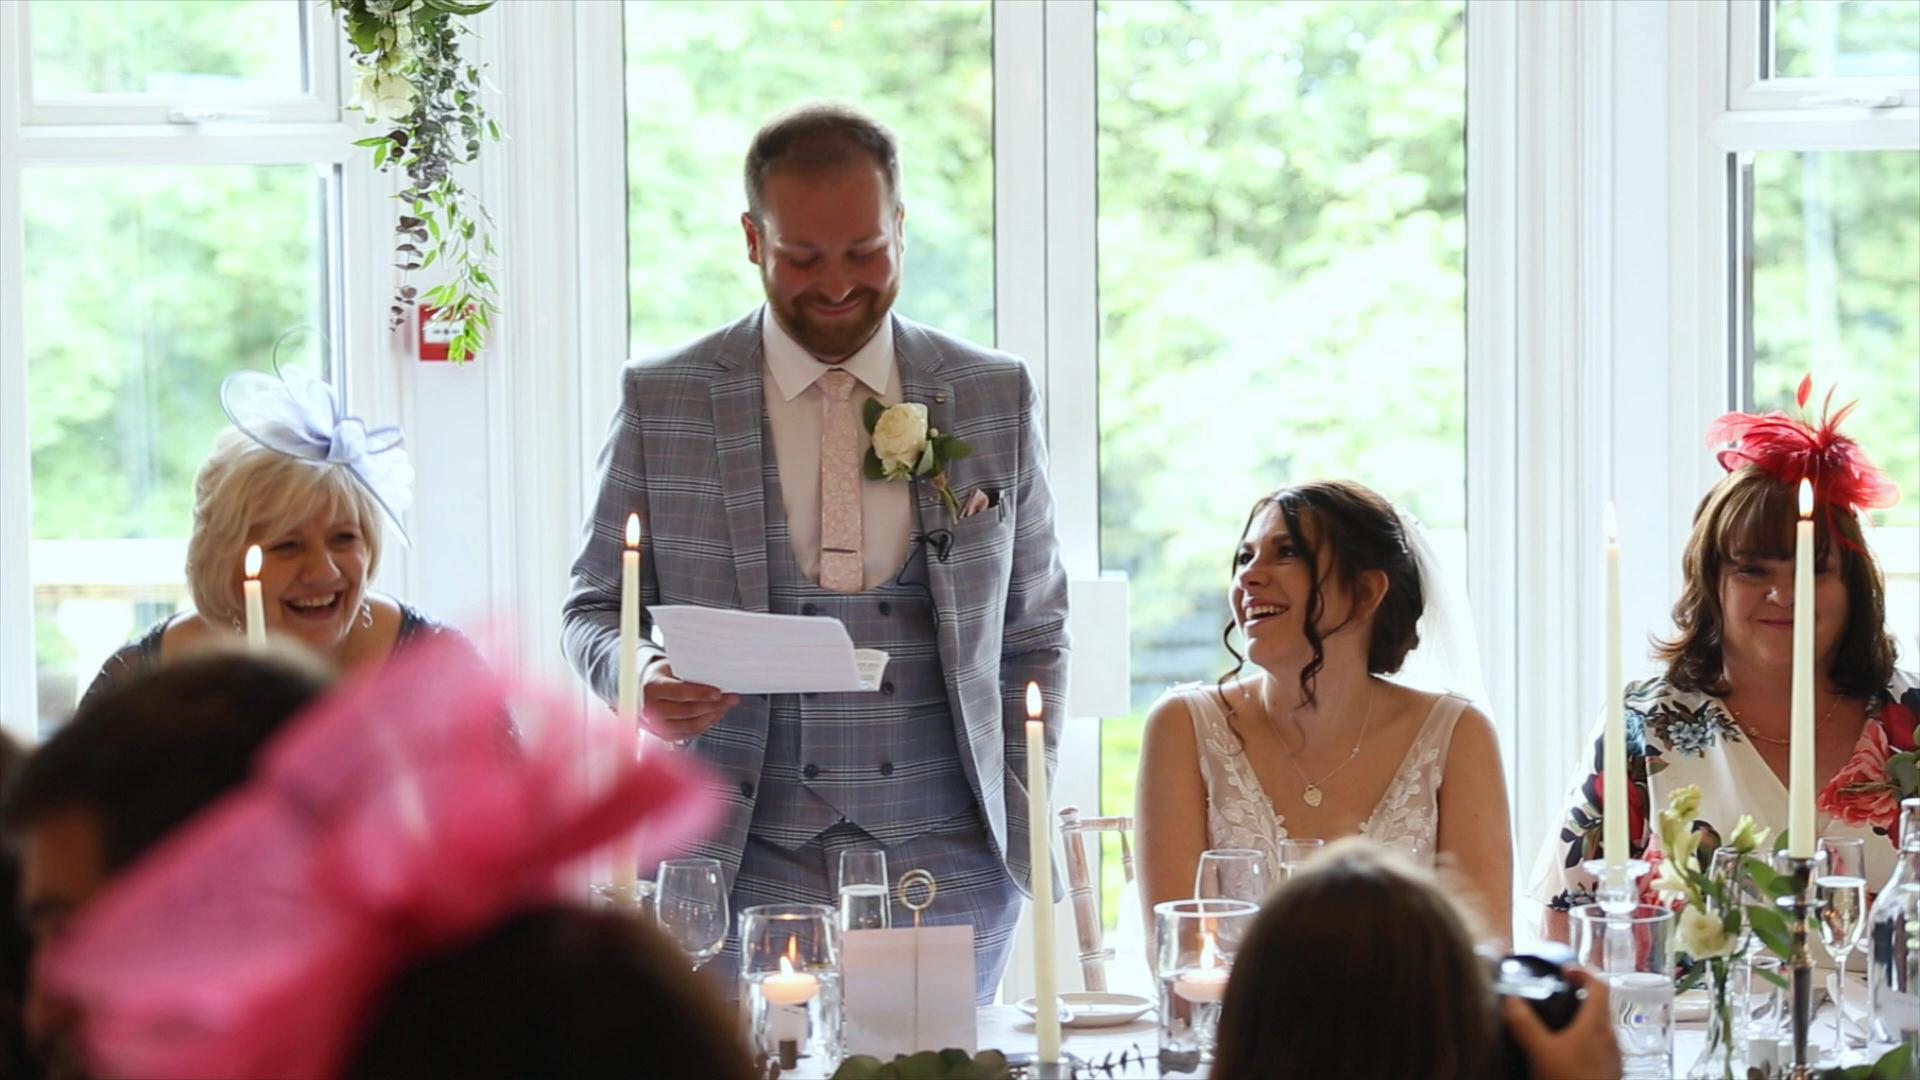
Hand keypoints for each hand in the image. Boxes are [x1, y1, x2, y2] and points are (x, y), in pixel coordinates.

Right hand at [639, 661, 738, 740]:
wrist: (641, 690)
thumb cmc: (659, 676)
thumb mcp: (669, 667)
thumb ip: (688, 673)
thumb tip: (716, 675)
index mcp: (652, 687)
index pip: (679, 692)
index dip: (701, 694)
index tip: (719, 693)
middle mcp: (650, 708)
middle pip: (687, 711)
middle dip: (713, 705)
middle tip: (730, 698)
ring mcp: (655, 725)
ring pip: (690, 726)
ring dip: (712, 717)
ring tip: (725, 707)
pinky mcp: (663, 735)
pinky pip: (688, 734)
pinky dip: (705, 726)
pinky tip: (714, 716)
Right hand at [1502, 965, 1622, 1079]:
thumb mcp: (1540, 1052)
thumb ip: (1524, 1024)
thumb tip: (1510, 1000)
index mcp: (1597, 1024)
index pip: (1598, 985)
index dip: (1582, 972)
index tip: (1563, 970)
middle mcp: (1610, 1038)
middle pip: (1600, 1006)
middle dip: (1578, 997)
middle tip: (1555, 996)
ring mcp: (1613, 1058)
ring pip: (1599, 1029)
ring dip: (1581, 1021)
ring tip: (1556, 1027)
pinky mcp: (1611, 1075)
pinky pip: (1599, 1049)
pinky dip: (1584, 1043)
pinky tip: (1565, 1057)